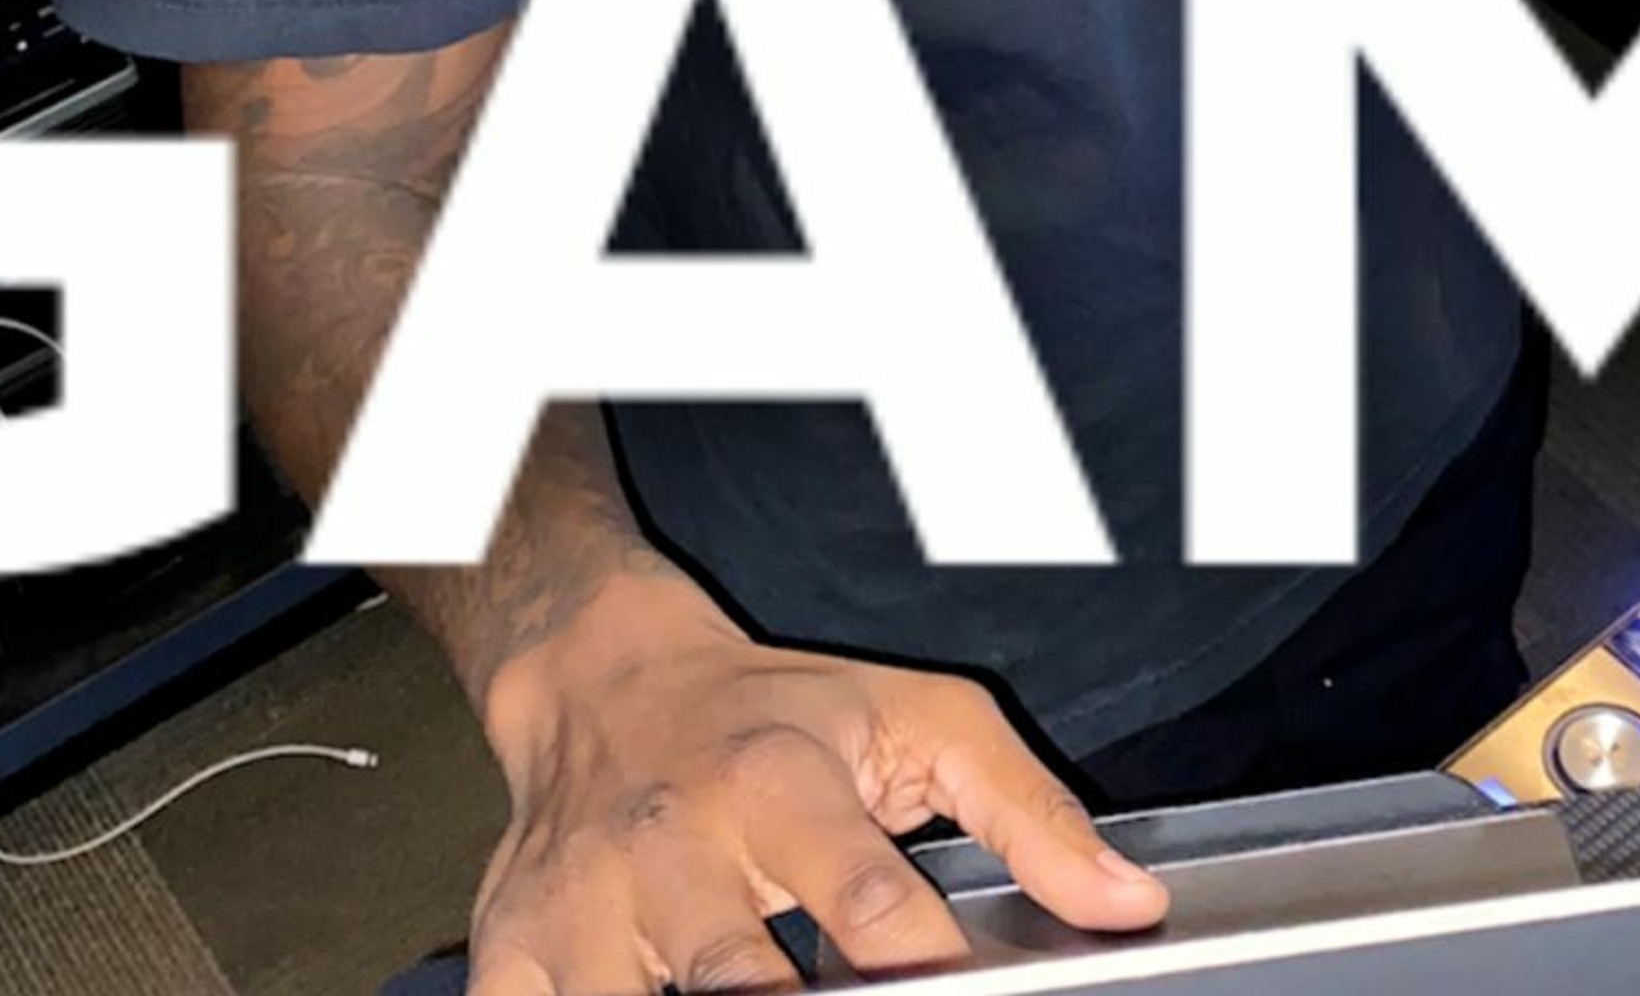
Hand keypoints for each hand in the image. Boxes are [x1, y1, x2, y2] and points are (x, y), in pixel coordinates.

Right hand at [467, 572, 1166, 994]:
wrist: (602, 674)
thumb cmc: (779, 709)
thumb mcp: (919, 720)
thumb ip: (1028, 813)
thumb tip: (1126, 905)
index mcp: (779, 780)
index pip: (865, 902)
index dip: (920, 969)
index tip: (959, 995)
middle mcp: (675, 841)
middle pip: (735, 981)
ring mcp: (584, 905)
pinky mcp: (513, 954)